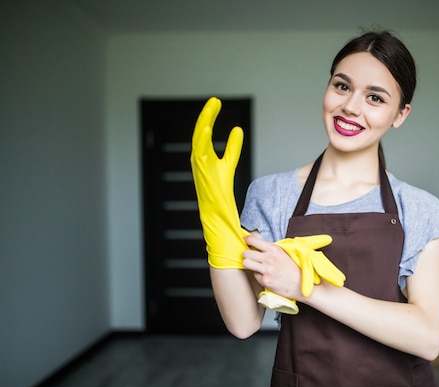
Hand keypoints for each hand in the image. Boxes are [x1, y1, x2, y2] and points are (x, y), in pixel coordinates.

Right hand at [190, 97, 248, 268]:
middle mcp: (200, 168)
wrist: (218, 229)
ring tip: (210, 109)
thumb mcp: (228, 168)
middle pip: (199, 138)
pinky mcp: (205, 182)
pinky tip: (206, 128)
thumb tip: (237, 130)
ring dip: (202, 127)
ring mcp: (201, 176)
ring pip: (197, 147)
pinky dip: (201, 143)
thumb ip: (231, 149)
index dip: (209, 119)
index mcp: (205, 164)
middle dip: (205, 117)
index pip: (205, 137)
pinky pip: (201, 159)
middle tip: (214, 100)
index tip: (216, 101)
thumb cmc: (222, 202)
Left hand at [244, 234, 345, 313]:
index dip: (247, 240)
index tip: (246, 241)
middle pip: (246, 253)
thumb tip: (257, 243)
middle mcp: (269, 258)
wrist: (301, 284)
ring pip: (246, 264)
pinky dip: (259, 276)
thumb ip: (271, 249)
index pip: (253, 240)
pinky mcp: (265, 281)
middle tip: (250, 257)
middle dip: (246, 255)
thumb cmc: (293, 268)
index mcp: (274, 249)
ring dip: (249, 265)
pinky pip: (255, 275)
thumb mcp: (284, 253)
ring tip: (256, 266)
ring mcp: (267, 270)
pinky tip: (267, 276)